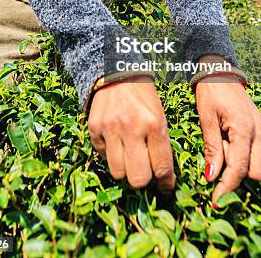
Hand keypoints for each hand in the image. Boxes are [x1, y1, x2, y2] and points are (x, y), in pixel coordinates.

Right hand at [88, 77, 175, 193]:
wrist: (118, 73)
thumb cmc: (144, 97)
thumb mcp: (159, 116)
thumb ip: (160, 145)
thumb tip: (162, 177)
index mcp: (154, 124)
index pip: (162, 167)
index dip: (166, 183)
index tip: (166, 186)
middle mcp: (132, 128)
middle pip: (138, 179)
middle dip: (143, 180)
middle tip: (145, 171)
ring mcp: (110, 129)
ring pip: (118, 173)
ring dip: (126, 169)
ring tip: (130, 157)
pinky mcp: (94, 129)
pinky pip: (103, 158)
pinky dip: (111, 156)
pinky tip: (117, 142)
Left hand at [195, 60, 260, 204]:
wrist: (220, 69)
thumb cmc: (211, 91)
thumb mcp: (207, 119)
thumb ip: (212, 148)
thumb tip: (211, 177)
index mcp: (245, 128)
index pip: (240, 168)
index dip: (227, 187)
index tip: (216, 200)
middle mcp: (259, 131)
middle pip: (255, 172)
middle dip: (236, 177)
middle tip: (214, 168)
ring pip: (257, 163)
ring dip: (239, 165)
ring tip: (219, 150)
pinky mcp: (260, 127)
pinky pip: (255, 151)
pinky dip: (241, 155)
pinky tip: (226, 145)